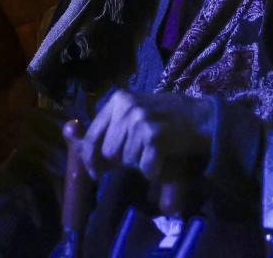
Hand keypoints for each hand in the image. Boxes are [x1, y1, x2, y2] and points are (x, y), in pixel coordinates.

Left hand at [81, 90, 213, 181]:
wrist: (205, 117)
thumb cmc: (167, 117)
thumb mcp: (133, 114)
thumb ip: (104, 127)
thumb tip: (68, 133)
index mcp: (117, 99)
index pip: (91, 137)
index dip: (91, 159)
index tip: (97, 173)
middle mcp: (126, 106)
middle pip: (109, 153)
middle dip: (123, 160)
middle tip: (142, 153)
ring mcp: (140, 120)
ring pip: (127, 161)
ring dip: (141, 163)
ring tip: (157, 150)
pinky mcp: (155, 137)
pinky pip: (146, 168)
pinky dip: (156, 170)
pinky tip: (166, 157)